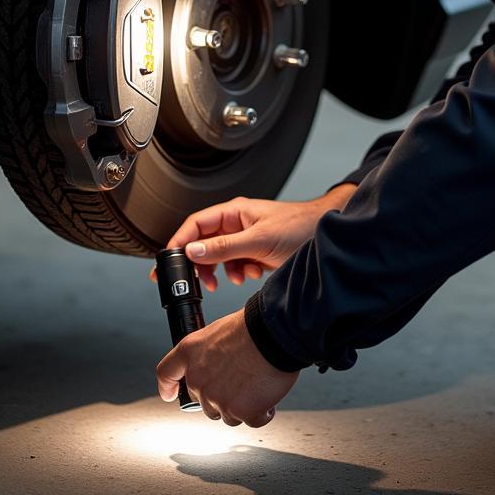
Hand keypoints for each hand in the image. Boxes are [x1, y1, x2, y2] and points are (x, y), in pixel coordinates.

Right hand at [148, 185, 356, 292]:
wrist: (326, 237)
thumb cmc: (299, 227)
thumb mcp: (258, 241)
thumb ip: (224, 247)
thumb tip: (193, 252)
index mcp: (234, 212)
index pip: (196, 224)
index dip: (180, 242)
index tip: (168, 261)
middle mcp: (237, 223)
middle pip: (204, 243)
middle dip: (203, 263)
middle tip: (199, 282)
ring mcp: (246, 238)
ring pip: (220, 257)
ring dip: (224, 271)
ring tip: (236, 278)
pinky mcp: (255, 252)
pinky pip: (236, 265)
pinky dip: (240, 273)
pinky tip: (252, 275)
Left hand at [155, 308, 298, 426]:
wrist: (273, 334)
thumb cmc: (252, 327)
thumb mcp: (219, 331)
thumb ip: (209, 354)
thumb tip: (218, 366)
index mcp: (190, 353)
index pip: (167, 374)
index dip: (168, 387)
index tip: (171, 394)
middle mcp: (199, 379)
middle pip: (203, 400)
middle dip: (221, 395)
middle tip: (240, 379)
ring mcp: (218, 399)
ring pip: (227, 414)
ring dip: (242, 405)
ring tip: (257, 383)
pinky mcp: (241, 412)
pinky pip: (251, 419)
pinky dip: (262, 411)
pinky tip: (268, 394)